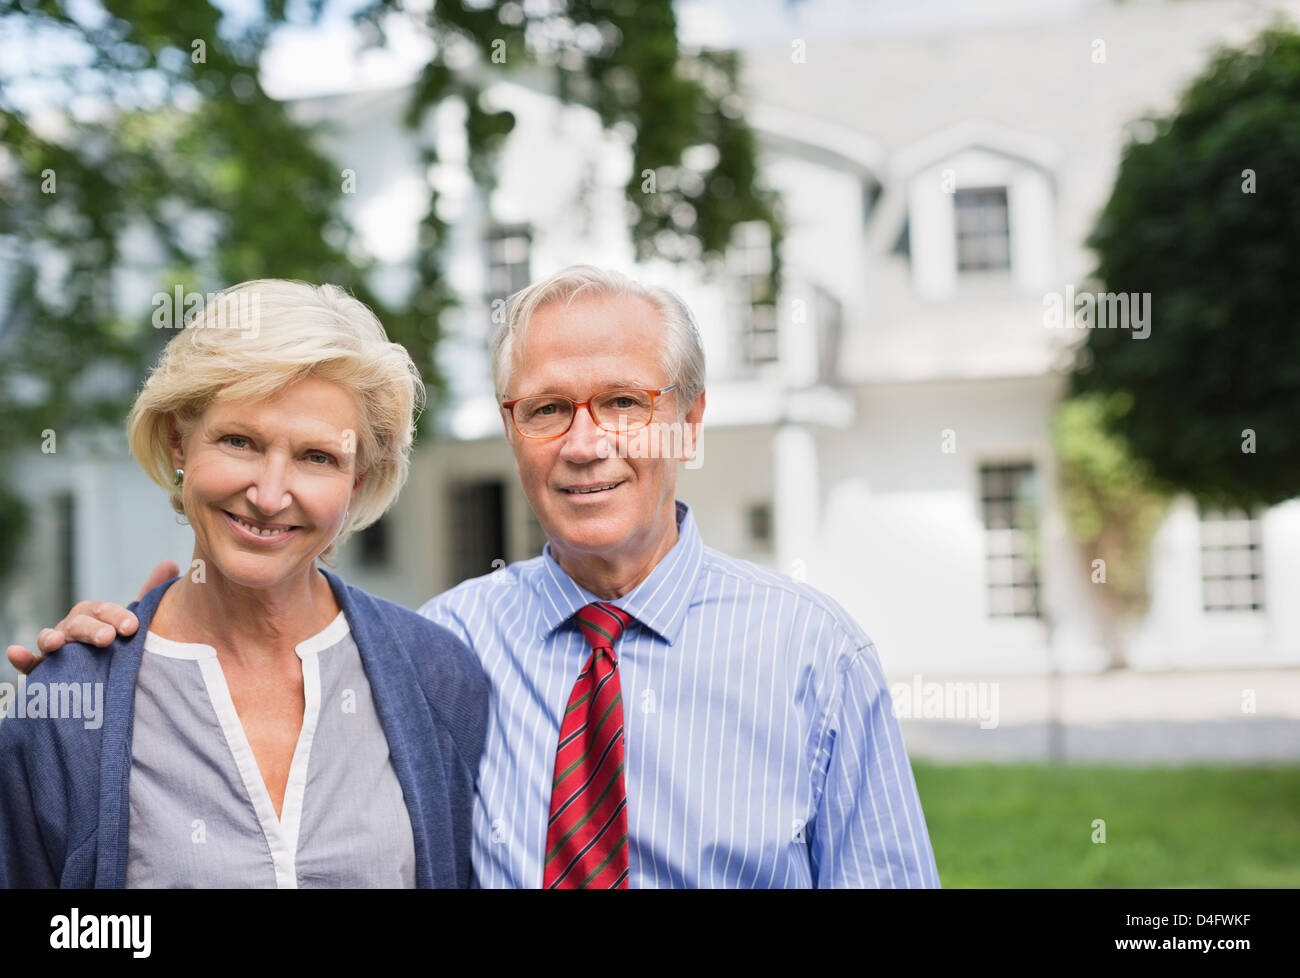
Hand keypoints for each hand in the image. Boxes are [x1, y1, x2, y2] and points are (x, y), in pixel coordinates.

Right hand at [5, 559, 179, 674]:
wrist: (104, 672)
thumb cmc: (119, 640)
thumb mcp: (134, 619)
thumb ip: (149, 594)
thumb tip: (171, 563)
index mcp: (94, 614)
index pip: (105, 610)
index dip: (117, 617)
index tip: (133, 628)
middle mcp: (73, 627)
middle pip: (79, 623)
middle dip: (92, 629)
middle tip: (108, 639)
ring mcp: (57, 648)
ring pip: (51, 639)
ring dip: (53, 639)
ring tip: (58, 643)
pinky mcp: (43, 671)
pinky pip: (29, 664)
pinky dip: (22, 657)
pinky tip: (15, 653)